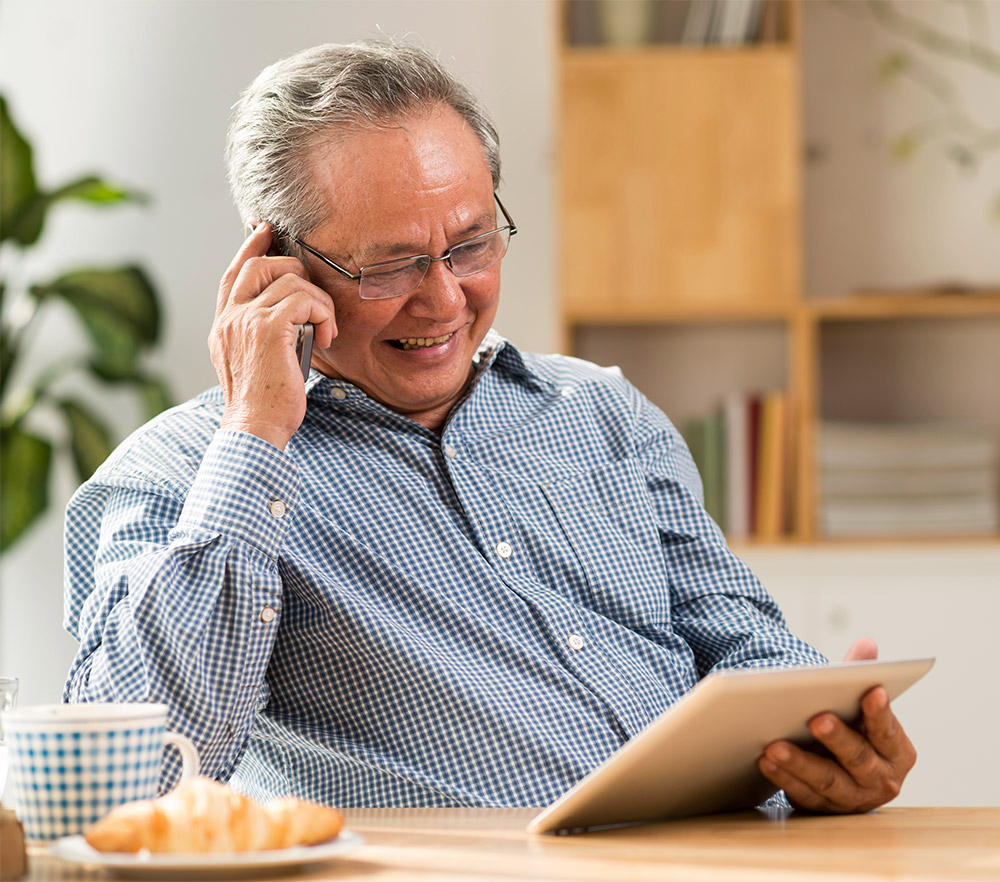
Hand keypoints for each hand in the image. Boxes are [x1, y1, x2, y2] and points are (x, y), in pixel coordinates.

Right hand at [210, 223, 336, 449]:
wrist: (255, 427)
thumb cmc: (263, 404)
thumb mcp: (253, 363)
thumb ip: (259, 335)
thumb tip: (291, 317)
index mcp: (223, 325)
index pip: (234, 273)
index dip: (250, 246)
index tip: (265, 230)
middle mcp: (230, 317)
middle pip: (260, 263)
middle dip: (295, 270)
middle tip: (316, 298)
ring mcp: (246, 319)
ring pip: (290, 279)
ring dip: (318, 301)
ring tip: (324, 331)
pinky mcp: (268, 327)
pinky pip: (305, 299)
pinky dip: (324, 314)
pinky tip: (326, 337)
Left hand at [757, 638, 916, 812]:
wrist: (842, 769)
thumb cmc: (852, 728)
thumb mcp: (858, 705)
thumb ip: (860, 674)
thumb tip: (866, 643)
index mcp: (897, 752)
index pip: (889, 731)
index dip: (880, 712)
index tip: (872, 690)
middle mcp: (881, 779)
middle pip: (858, 759)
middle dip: (838, 739)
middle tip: (816, 718)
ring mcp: (853, 798)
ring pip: (827, 781)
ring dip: (800, 764)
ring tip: (774, 746)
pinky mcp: (824, 808)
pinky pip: (803, 795)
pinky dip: (784, 779)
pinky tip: (765, 761)